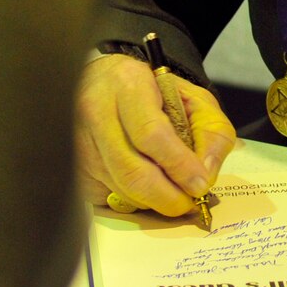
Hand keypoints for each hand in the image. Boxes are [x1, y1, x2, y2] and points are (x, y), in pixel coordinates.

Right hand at [74, 52, 238, 216]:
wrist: (108, 83)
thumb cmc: (156, 92)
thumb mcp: (195, 100)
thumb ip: (212, 134)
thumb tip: (205, 175)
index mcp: (129, 85)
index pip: (151, 134)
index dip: (178, 165)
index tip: (200, 185)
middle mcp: (96, 111)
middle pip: (132, 171)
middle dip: (167, 196)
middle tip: (189, 203)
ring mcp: (79, 141)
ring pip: (120, 188)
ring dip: (152, 201)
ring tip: (172, 193)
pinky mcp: (74, 165)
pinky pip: (107, 197)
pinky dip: (133, 201)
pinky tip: (146, 187)